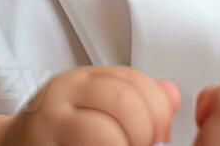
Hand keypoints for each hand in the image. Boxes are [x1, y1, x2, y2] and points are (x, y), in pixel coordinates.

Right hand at [0, 65, 179, 145]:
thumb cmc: (55, 139)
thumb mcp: (93, 110)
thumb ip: (134, 102)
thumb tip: (171, 94)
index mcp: (82, 81)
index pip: (134, 81)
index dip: (158, 111)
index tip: (159, 138)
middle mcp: (62, 94)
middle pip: (122, 102)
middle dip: (145, 133)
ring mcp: (48, 124)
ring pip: (104, 134)